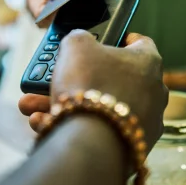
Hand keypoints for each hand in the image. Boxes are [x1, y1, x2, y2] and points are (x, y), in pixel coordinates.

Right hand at [19, 31, 167, 149]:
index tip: (101, 42)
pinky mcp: (131, 146)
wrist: (92, 141)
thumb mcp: (75, 45)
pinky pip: (99, 131)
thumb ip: (79, 38)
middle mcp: (153, 91)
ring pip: (99, 107)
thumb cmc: (89, 85)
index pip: (138, 42)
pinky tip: (44, 123)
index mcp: (148, 61)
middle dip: (76, 78)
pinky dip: (73, 126)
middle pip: (109, 78)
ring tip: (33, 107)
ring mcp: (144, 121)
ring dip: (65, 104)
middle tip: (53, 78)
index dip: (117, 39)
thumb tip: (79, 42)